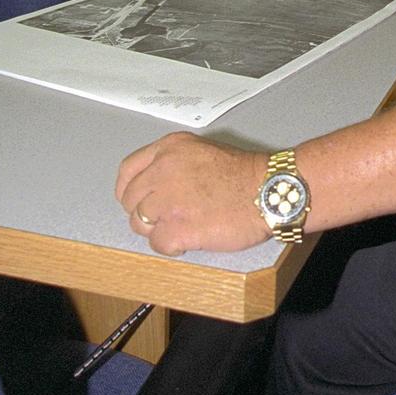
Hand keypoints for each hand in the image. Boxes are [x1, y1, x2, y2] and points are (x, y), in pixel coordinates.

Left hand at [115, 132, 268, 255]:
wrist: (268, 191)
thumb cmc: (244, 173)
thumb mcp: (202, 152)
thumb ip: (173, 164)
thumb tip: (154, 187)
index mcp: (169, 148)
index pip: (128, 170)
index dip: (127, 190)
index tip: (135, 200)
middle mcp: (163, 170)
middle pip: (130, 200)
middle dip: (144, 213)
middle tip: (166, 218)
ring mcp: (168, 200)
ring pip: (140, 224)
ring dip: (158, 229)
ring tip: (182, 226)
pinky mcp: (177, 228)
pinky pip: (158, 244)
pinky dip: (171, 245)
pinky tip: (190, 238)